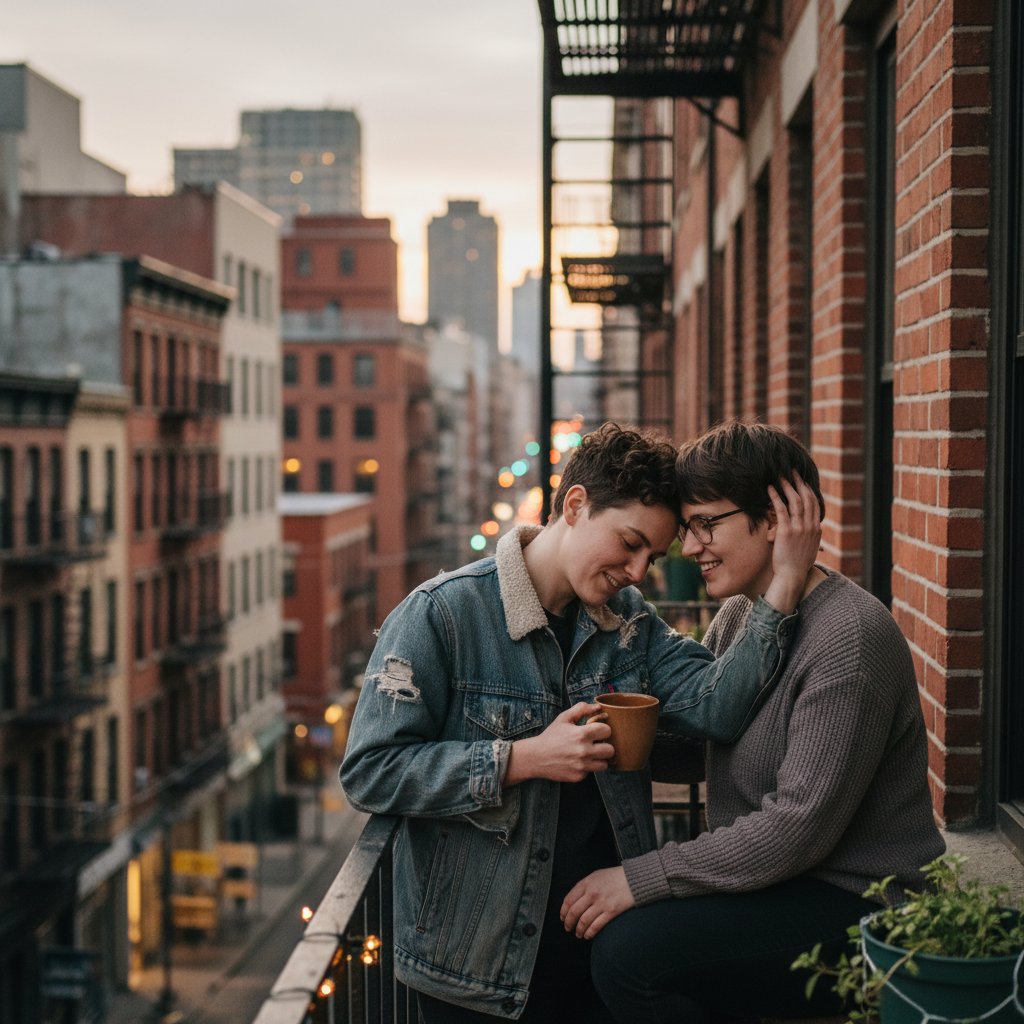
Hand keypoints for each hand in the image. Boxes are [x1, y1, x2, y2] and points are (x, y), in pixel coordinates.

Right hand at [504, 702, 612, 784]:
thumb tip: (597, 707)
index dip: (603, 730)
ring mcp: (582, 766)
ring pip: (604, 764)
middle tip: (597, 745)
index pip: (607, 731)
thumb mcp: (563, 718)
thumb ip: (581, 709)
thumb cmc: (551, 736)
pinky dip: (586, 768)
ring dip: (599, 759)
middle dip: (605, 746)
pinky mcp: (578, 777)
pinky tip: (577, 762)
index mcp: (582, 734)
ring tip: (589, 755)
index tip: (597, 732)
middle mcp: (584, 751)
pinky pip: (591, 772)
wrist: (536, 757)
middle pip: (610, 750)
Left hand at [560, 866, 634, 938]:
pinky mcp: (611, 911)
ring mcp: (601, 903)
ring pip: (583, 921)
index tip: (562, 918)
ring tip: (578, 934)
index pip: (568, 900)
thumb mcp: (596, 876)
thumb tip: (573, 900)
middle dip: (569, 923)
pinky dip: (590, 933)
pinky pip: (596, 926)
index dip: (563, 912)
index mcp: (586, 883)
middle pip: (574, 912)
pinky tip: (588, 935)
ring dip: (578, 930)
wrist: (633, 879)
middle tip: (568, 928)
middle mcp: (592, 893)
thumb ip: (584, 886)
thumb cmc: (614, 877)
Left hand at [762, 473, 821, 613]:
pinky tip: (770, 489)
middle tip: (792, 471)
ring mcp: (798, 529)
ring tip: (780, 477)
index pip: (814, 504)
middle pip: (806, 498)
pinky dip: (775, 497)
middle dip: (799, 483)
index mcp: (815, 529)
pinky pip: (781, 510)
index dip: (808, 490)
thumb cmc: (797, 565)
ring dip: (787, 487)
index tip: (802, 480)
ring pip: (795, 501)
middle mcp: (809, 526)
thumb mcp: (809, 549)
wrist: (792, 576)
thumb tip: (811, 530)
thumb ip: (810, 537)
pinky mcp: (786, 532)